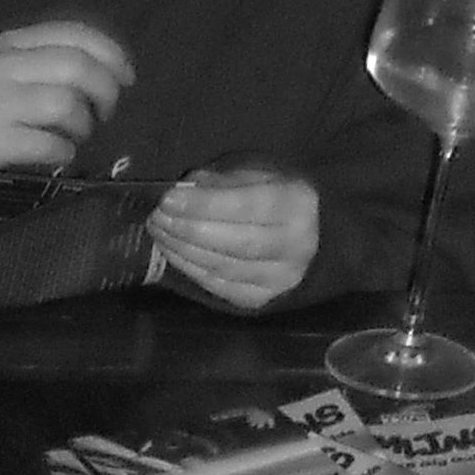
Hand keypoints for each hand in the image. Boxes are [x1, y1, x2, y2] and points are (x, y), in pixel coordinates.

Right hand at [0, 21, 131, 174]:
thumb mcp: (7, 71)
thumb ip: (49, 61)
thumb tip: (108, 71)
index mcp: (12, 41)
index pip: (75, 34)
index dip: (111, 54)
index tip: (128, 76)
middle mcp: (4, 66)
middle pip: (77, 67)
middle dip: (106, 91)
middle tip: (108, 112)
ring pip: (67, 105)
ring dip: (85, 124)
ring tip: (79, 134)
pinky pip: (50, 142)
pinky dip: (65, 150)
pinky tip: (60, 153)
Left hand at [149, 162, 320, 309]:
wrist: (318, 237)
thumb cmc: (283, 197)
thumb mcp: (263, 174)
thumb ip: (226, 180)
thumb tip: (185, 189)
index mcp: (296, 205)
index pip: (244, 206)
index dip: (203, 204)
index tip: (168, 197)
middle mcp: (292, 246)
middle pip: (231, 242)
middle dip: (185, 229)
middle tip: (156, 216)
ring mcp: (278, 279)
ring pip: (222, 267)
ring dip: (182, 251)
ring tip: (159, 231)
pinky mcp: (261, 300)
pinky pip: (219, 286)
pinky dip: (191, 269)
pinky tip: (173, 253)